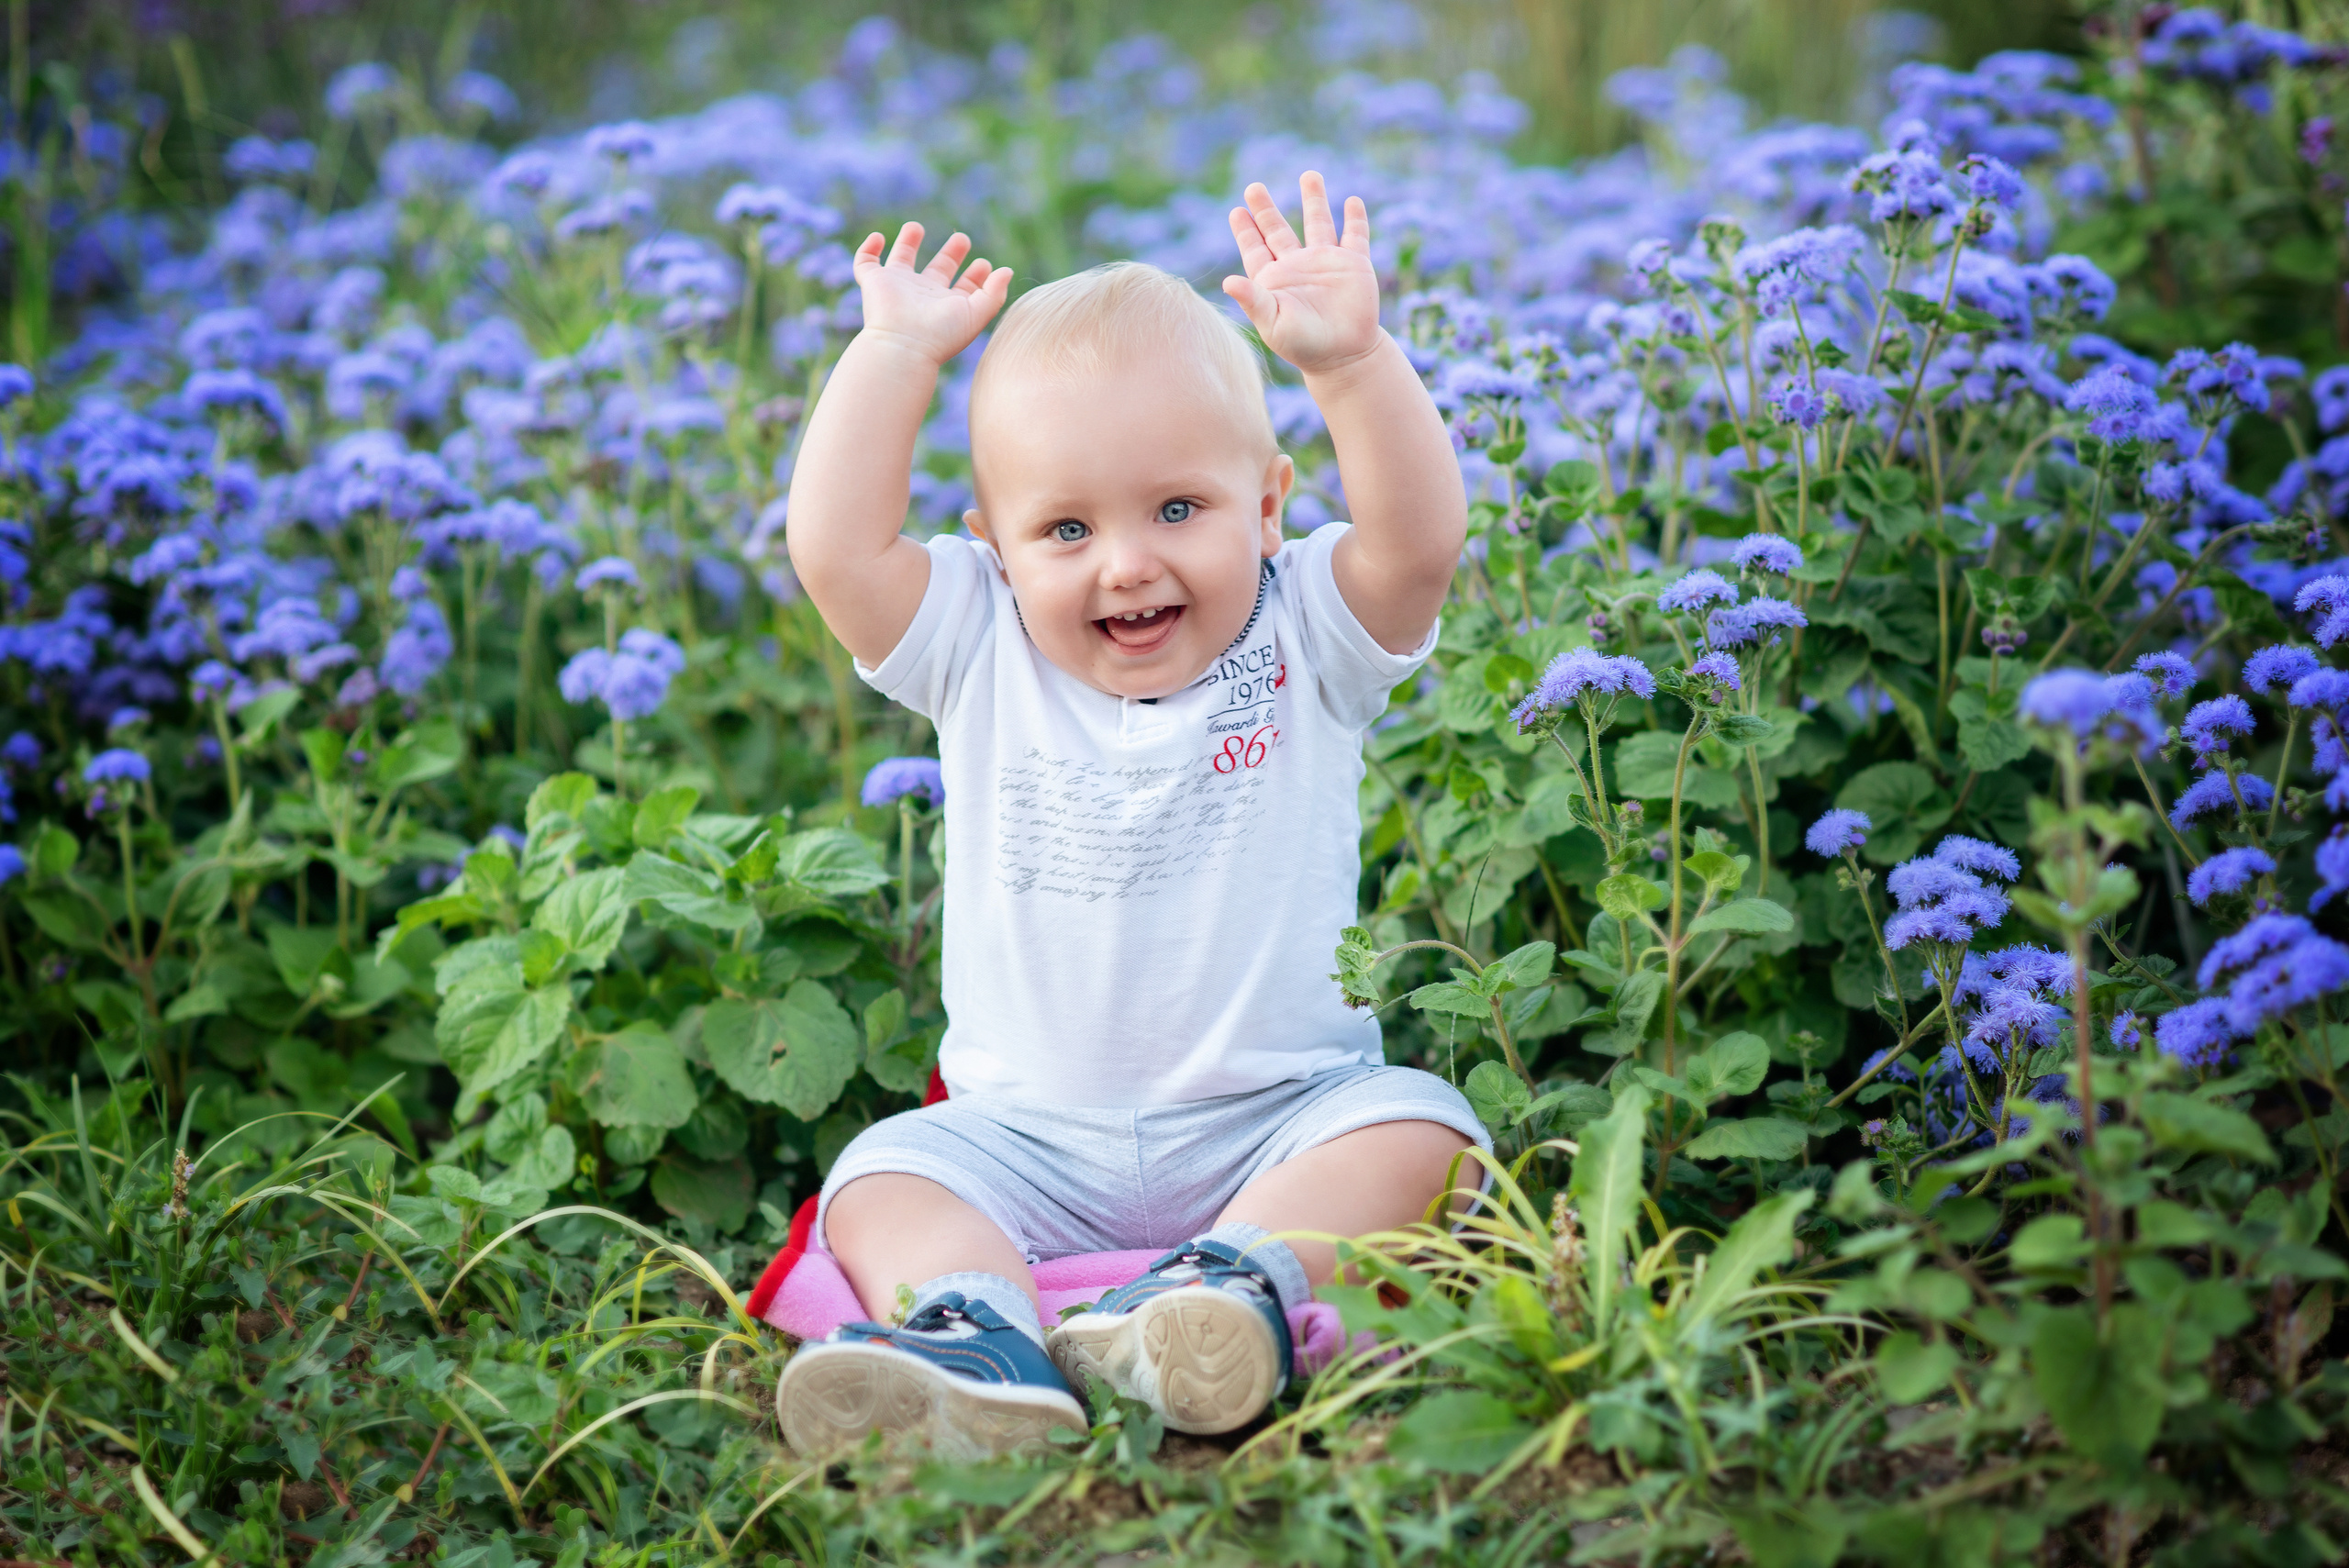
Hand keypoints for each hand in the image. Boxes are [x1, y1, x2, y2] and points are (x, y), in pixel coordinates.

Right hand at [852, 222, 1012, 365]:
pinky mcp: (874, 283)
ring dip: (907, 243)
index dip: (976, 276)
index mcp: (948, 305)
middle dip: (950, 254)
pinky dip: (867, 249)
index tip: (985, 264)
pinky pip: (865, 263)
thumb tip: (1006, 270)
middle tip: (962, 239)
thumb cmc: (942, 334)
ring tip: (916, 226)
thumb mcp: (977, 314)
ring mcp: (897, 288)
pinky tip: (877, 237)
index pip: (964, 288)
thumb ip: (994, 292)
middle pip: (937, 271)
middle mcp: (924, 296)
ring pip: (901, 261)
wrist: (904, 345)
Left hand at [1223, 173, 1381, 375]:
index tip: (1236, 211)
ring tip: (1309, 175)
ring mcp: (1327, 263)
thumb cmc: (1304, 346)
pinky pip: (1355, 236)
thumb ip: (1253, 300)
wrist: (1344, 357)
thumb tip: (1227, 281)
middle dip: (1265, 209)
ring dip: (1315, 199)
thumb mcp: (1273, 323)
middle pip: (1278, 230)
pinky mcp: (1354, 265)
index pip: (1255, 249)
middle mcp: (1298, 266)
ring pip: (1319, 223)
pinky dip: (1355, 219)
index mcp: (1275, 280)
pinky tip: (1352, 201)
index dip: (1245, 231)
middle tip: (1253, 187)